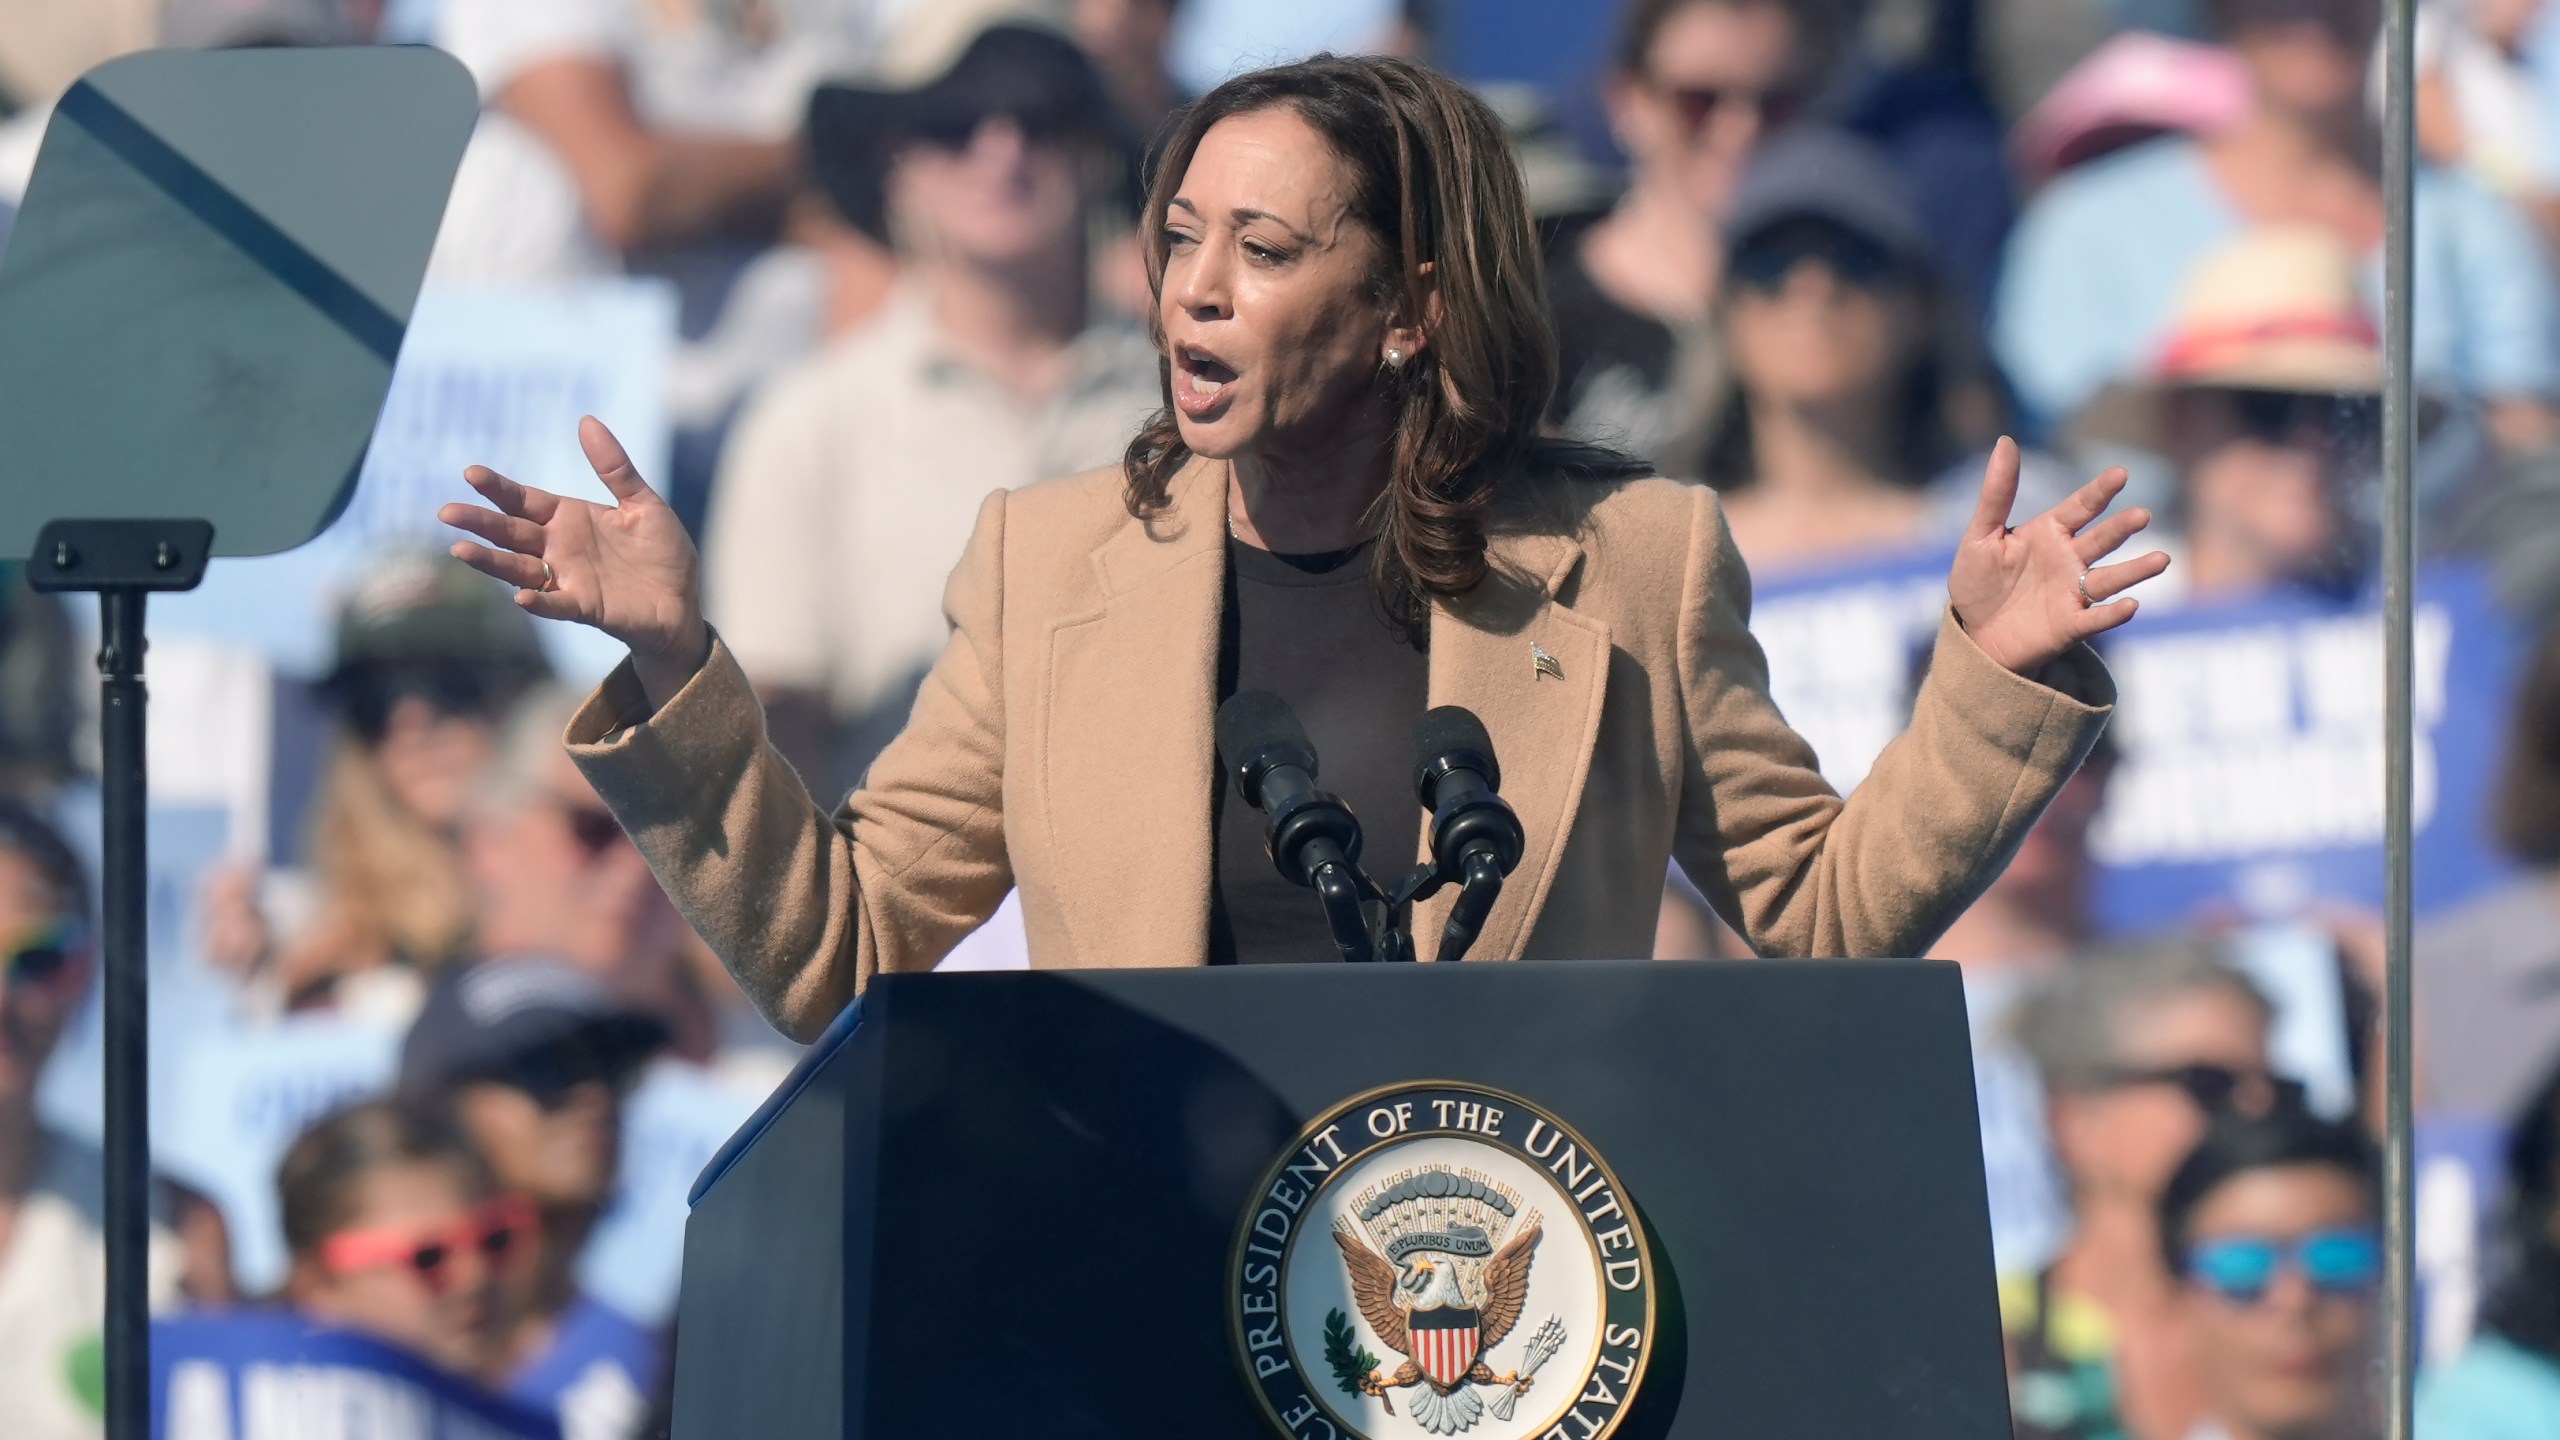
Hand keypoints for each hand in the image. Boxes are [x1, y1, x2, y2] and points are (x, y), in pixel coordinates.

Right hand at [439, 417, 708, 704]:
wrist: (683, 603)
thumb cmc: (662, 554)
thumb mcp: (643, 504)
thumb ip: (615, 467)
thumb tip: (587, 421)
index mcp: (570, 519)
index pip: (525, 500)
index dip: (499, 488)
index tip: (471, 473)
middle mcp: (560, 548)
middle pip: (512, 533)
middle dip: (480, 522)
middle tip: (448, 512)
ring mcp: (569, 579)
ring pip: (520, 569)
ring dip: (492, 561)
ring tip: (461, 550)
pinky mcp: (586, 607)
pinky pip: (556, 605)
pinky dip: (539, 602)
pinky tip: (521, 598)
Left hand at [1949, 438, 2170, 674]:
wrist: (1973, 632)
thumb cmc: (1978, 581)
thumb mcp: (1981, 535)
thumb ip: (1997, 493)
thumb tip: (2006, 441)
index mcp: (2050, 533)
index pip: (2082, 507)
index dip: (2100, 491)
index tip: (2120, 474)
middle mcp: (2070, 559)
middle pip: (2102, 540)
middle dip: (2121, 528)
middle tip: (2142, 515)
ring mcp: (2073, 592)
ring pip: (2110, 578)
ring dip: (2135, 570)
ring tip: (2161, 559)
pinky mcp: (2070, 625)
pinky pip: (2095, 619)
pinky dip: (2113, 613)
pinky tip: (2131, 605)